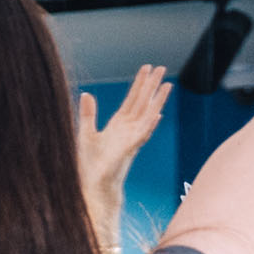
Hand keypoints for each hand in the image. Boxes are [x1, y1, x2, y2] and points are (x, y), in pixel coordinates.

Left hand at [77, 65, 171, 204]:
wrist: (94, 186)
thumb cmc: (91, 164)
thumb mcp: (86, 134)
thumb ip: (88, 114)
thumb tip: (87, 94)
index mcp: (119, 124)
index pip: (132, 99)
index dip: (140, 83)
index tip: (147, 68)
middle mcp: (128, 129)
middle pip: (143, 102)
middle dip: (152, 85)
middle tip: (162, 67)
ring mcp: (131, 139)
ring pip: (147, 115)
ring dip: (157, 100)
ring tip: (167, 85)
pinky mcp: (129, 151)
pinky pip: (142, 136)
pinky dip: (149, 125)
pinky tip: (156, 114)